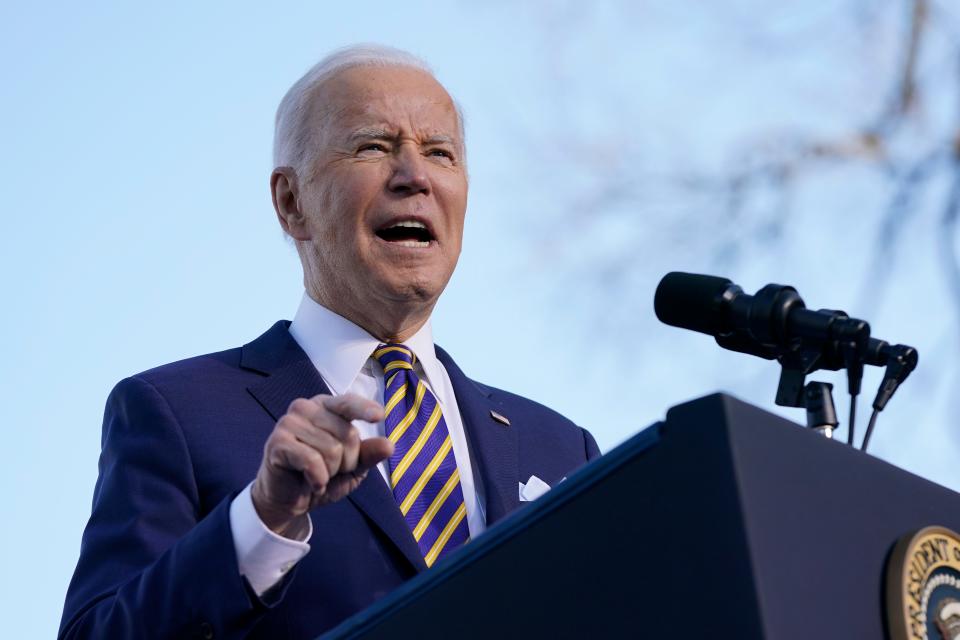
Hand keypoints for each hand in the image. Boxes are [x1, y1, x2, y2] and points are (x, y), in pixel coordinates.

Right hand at [251, 393, 391, 536]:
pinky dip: (317, 479)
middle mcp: (306, 408)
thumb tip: (388, 445)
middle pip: (347, 435)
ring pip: (331, 450)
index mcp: (326, 407)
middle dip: (346, 462)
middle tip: (330, 470)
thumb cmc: (322, 476)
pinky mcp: (277, 442)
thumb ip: (368, 454)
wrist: (289, 500)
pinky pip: (311, 461)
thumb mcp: (353, 467)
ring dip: (330, 472)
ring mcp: (289, 422)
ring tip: (317, 475)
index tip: (379, 415)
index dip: (364, 409)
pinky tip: (310, 482)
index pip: (348, 403)